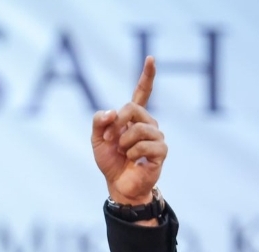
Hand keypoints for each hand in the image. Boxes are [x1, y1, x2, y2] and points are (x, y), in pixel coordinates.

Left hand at [91, 56, 166, 206]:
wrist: (119, 185)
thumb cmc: (111, 162)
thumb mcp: (97, 140)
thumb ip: (99, 122)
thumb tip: (111, 112)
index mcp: (133, 118)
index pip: (142, 93)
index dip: (147, 76)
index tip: (150, 58)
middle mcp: (148, 123)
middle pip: (132, 108)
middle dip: (116, 124)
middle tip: (111, 140)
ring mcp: (157, 136)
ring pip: (139, 129)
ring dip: (124, 143)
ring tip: (125, 154)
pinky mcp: (161, 152)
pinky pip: (145, 145)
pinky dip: (134, 154)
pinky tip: (134, 161)